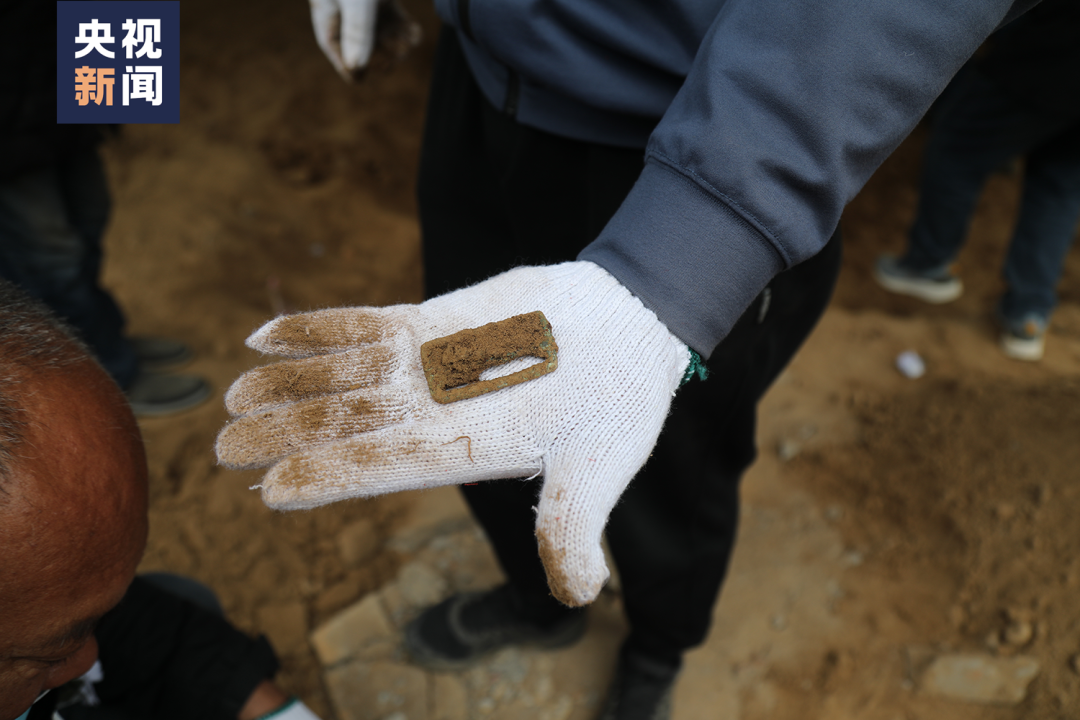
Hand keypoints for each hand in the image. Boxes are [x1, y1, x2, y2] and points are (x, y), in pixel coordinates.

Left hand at [216, 262, 689, 605]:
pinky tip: (265, 334)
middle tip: (223, 449)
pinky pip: (366, 324)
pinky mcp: (435, 323)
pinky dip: (317, 326)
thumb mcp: (603, 466)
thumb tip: (580, 597)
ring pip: (345, 375)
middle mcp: (435, 410)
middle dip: (287, 434)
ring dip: (289, 383)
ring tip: (234, 395)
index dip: (330, 477)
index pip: (385, 467)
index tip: (270, 491)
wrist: (630, 323)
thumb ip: (576, 523)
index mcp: (467, 449)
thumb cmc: (622, 400)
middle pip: (349, 423)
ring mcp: (429, 365)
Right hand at [309, 0, 419, 81]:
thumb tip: (357, 68)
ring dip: (396, 46)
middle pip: (364, 48)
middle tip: (392, 61)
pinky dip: (407, 30)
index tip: (361, 77)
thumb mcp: (355, 2)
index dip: (351, 66)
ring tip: (406, 46)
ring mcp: (368, 8)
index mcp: (329, 17)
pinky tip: (415, 34)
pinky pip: (396, 22)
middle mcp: (348, 16)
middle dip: (380, 57)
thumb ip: (357, 31)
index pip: (337, 51)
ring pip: (382, 37)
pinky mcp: (385, 0)